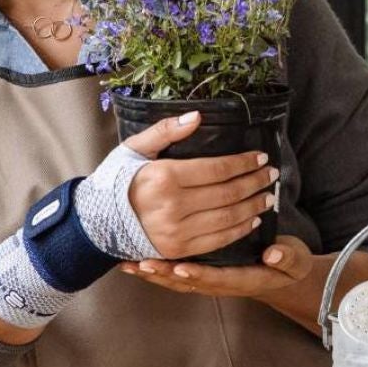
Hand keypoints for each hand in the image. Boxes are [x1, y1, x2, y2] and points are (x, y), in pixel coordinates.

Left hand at [118, 235, 313, 299]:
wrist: (282, 276)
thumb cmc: (288, 264)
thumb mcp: (295, 260)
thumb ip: (286, 257)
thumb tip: (274, 253)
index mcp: (243, 279)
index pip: (219, 277)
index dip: (199, 273)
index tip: (182, 267)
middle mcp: (221, 283)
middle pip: (188, 282)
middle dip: (165, 274)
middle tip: (141, 264)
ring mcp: (209, 281)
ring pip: (176, 281)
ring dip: (153, 274)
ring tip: (129, 265)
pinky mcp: (201, 274)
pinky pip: (174, 276)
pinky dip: (155, 270)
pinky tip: (134, 262)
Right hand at [120, 112, 277, 258]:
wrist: (96, 222)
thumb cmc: (117, 181)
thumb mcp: (134, 149)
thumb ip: (165, 131)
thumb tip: (197, 116)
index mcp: (164, 177)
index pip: (216, 170)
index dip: (242, 163)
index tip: (259, 157)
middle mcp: (173, 206)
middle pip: (227, 193)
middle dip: (254, 182)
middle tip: (271, 174)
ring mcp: (177, 231)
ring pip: (228, 218)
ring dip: (253, 206)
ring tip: (267, 195)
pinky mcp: (178, 250)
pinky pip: (218, 240)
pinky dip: (239, 229)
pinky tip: (251, 219)